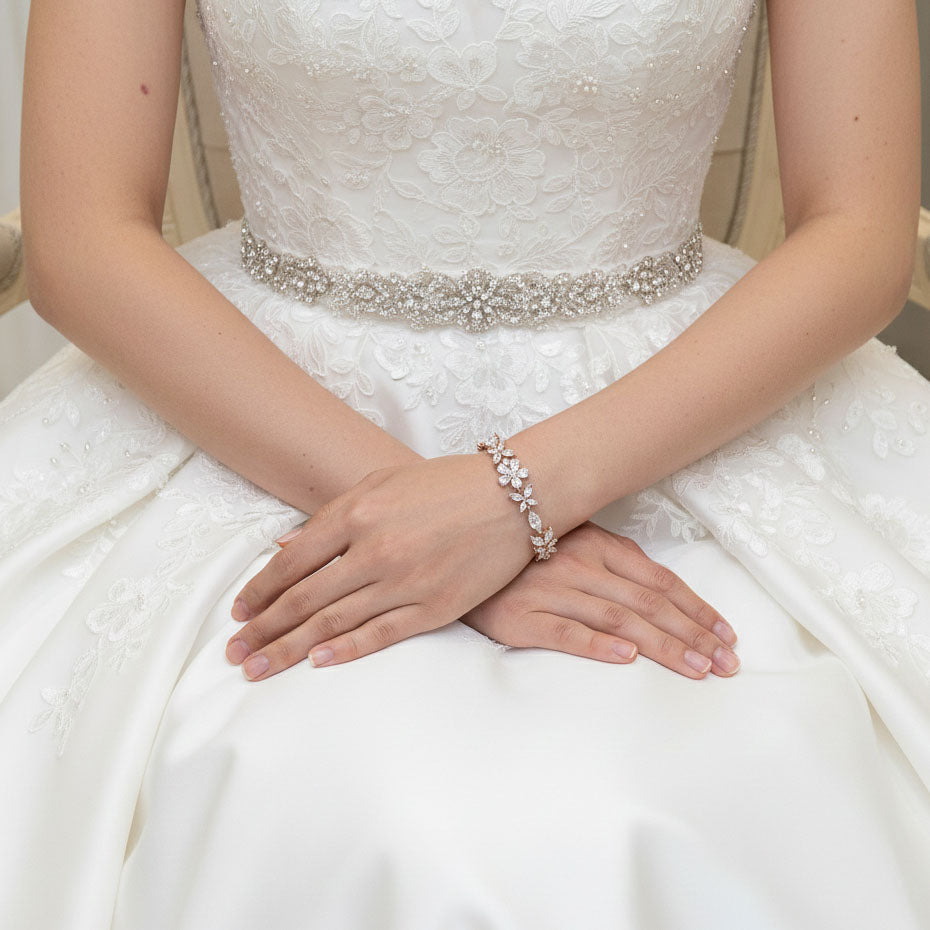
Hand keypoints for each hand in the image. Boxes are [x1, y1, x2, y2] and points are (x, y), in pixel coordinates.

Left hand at [224, 454, 536, 679]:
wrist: (515, 496)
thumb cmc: (447, 484)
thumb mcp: (383, 483)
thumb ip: (333, 516)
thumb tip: (286, 548)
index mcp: (358, 512)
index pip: (292, 561)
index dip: (260, 590)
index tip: (239, 612)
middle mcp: (375, 549)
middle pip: (303, 598)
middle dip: (263, 629)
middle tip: (234, 654)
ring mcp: (406, 582)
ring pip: (334, 623)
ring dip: (290, 648)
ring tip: (257, 669)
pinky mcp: (435, 607)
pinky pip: (380, 635)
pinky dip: (345, 651)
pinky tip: (317, 663)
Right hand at [460, 521, 739, 679]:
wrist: (459, 555)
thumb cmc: (523, 554)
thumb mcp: (572, 542)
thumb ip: (613, 560)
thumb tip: (661, 586)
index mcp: (596, 543)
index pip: (659, 580)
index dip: (697, 608)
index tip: (727, 635)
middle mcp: (578, 565)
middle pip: (648, 603)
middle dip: (694, 634)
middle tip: (727, 664)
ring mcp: (549, 591)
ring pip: (618, 619)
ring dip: (662, 645)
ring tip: (697, 669)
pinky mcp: (519, 618)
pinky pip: (564, 632)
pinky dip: (597, 644)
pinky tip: (627, 658)